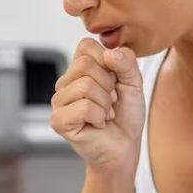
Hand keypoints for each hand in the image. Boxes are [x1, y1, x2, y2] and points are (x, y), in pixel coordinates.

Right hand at [51, 38, 145, 176]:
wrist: (125, 146)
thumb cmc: (126, 114)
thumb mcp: (134, 82)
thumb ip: (127, 62)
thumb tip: (109, 53)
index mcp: (79, 69)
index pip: (85, 45)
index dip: (107, 60)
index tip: (114, 80)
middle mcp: (65, 82)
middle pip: (85, 65)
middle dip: (108, 85)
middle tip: (111, 101)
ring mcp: (59, 101)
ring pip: (85, 86)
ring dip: (105, 103)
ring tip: (105, 114)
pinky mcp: (58, 120)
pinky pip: (83, 107)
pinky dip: (99, 116)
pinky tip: (98, 124)